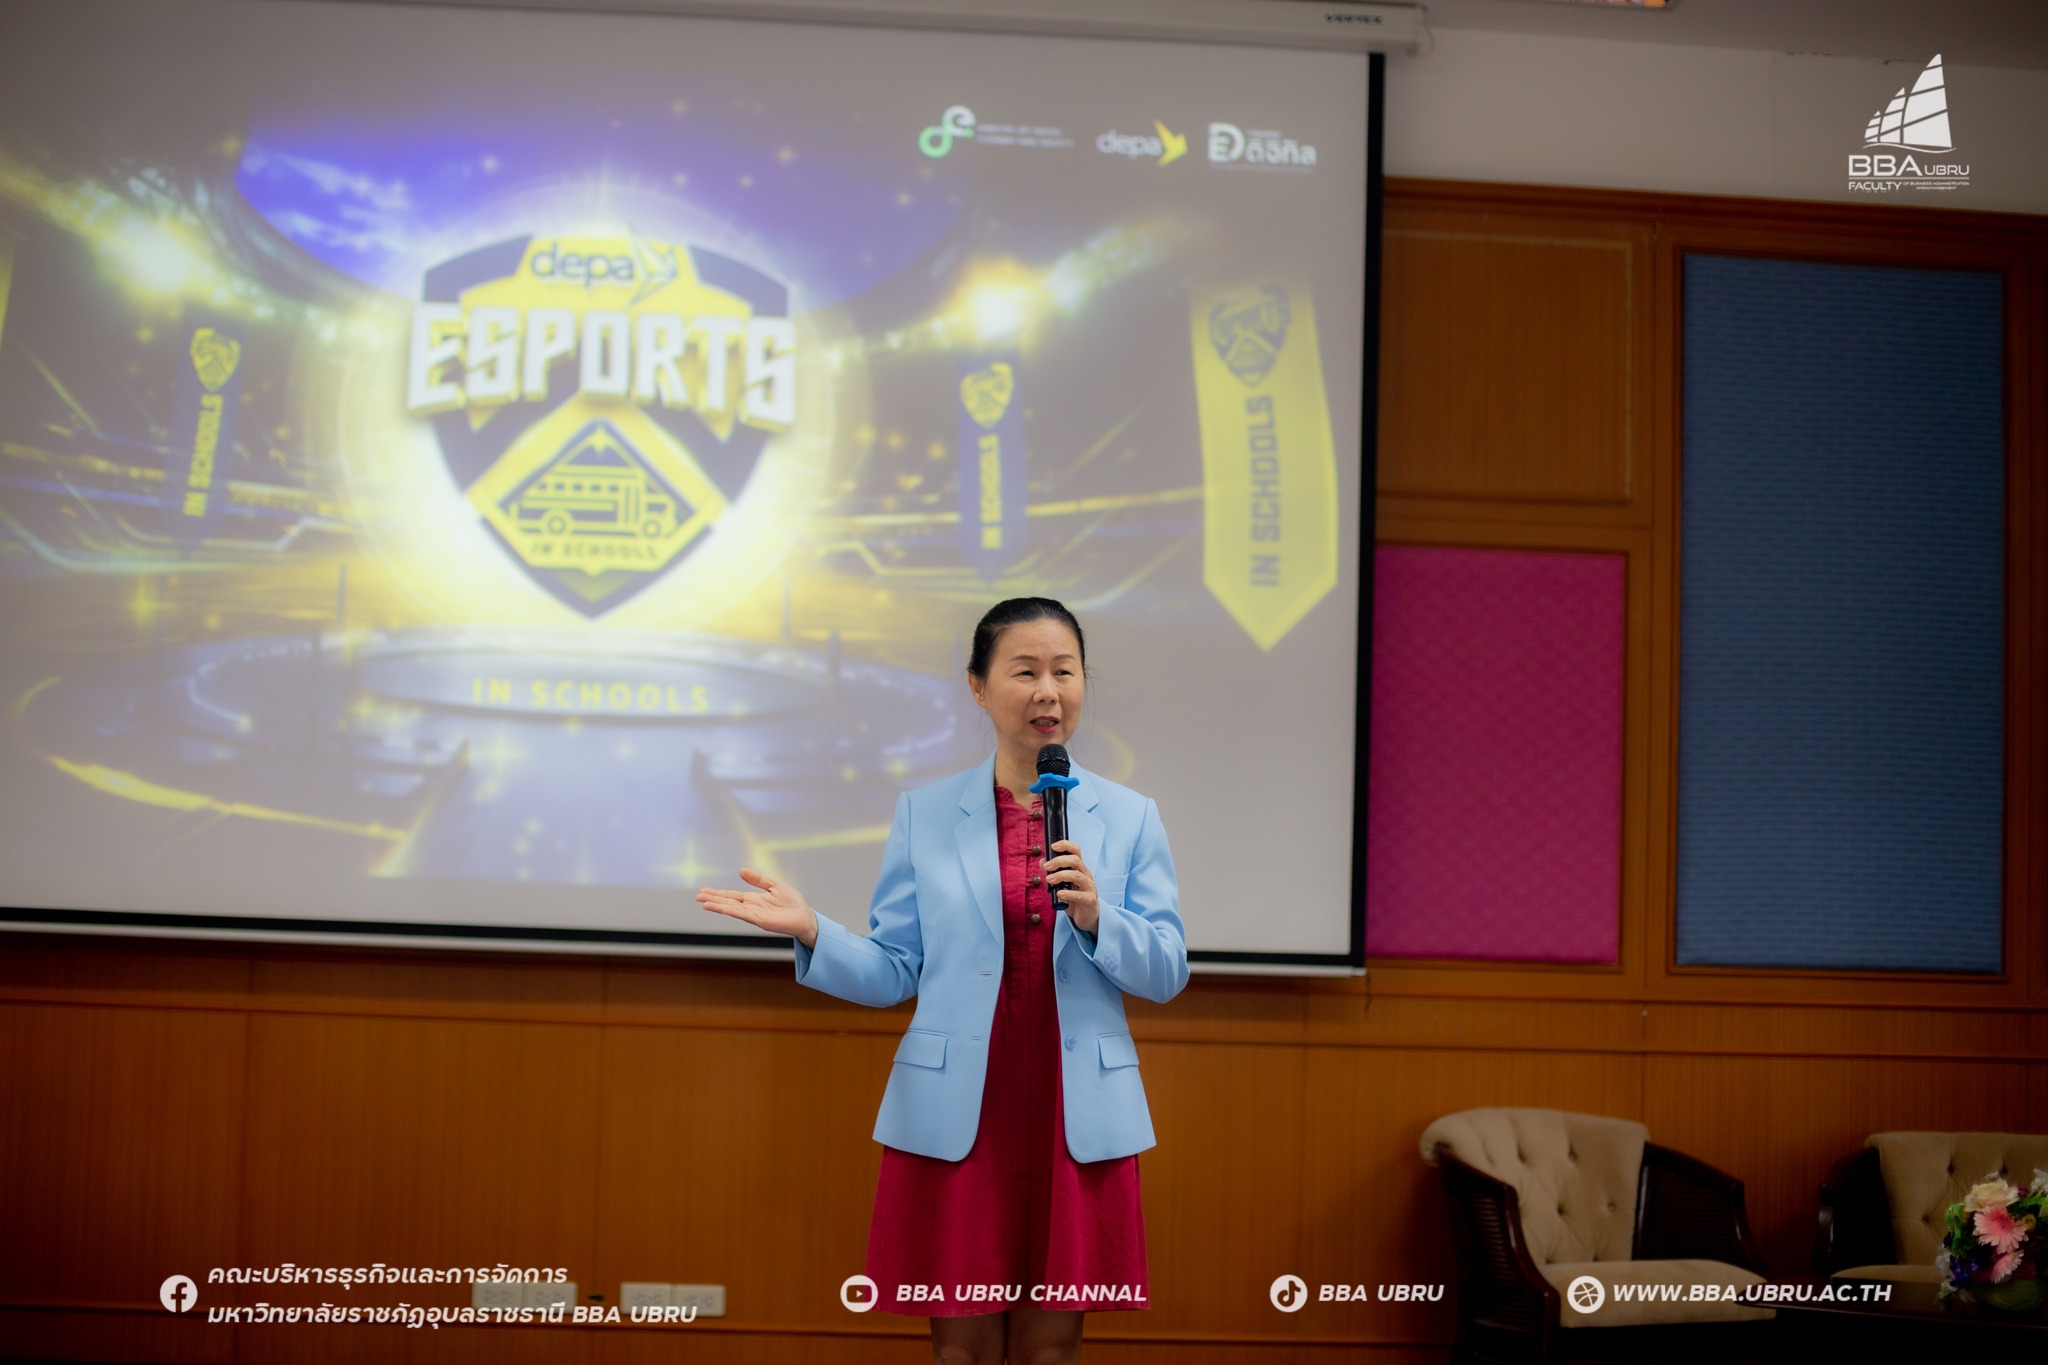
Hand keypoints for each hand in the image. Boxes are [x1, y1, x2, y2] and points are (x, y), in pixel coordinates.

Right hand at [696, 867, 818, 947]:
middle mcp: (751, 908)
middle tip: (697, 897)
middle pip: (728, 903)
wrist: (805, 916)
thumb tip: (741, 870)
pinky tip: (723, 909)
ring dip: (718, 907)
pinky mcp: (761, 921)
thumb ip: (758, 879)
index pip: (731, 896)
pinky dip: (733, 912)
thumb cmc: (792, 903)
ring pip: (733, 910)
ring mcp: (755, 915)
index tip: (703, 891)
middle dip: (713, 900)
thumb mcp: (774, 885)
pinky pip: (745, 915)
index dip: (717, 894)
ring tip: (703, 903)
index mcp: (753, 899)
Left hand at [1042, 840, 1099, 934]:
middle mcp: (1086, 876)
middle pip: (1076, 861)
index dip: (1066, 845)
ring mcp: (1089, 888)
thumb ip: (1053, 873)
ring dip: (1061, 875)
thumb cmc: (1074, 899)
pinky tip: (1059, 894)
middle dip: (1059, 861)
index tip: (1053, 846)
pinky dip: (1068, 894)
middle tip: (1047, 866)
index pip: (1076, 851)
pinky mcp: (1090, 900)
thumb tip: (1042, 861)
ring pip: (1078, 876)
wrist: (1087, 917)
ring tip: (1049, 880)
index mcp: (1080, 869)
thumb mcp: (1062, 885)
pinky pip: (1080, 895)